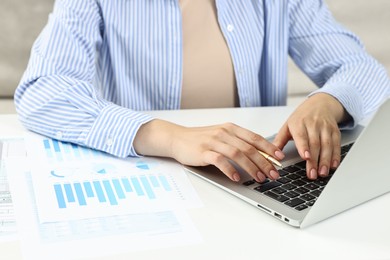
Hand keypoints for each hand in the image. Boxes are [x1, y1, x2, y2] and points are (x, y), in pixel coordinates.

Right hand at [134, 120, 284, 181]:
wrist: (177, 138)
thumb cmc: (200, 139)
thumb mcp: (221, 136)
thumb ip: (237, 142)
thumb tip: (258, 155)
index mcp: (231, 128)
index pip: (255, 137)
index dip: (269, 148)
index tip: (280, 158)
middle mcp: (224, 133)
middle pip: (249, 148)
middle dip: (264, 162)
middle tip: (274, 173)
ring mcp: (213, 141)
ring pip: (238, 154)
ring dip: (251, 167)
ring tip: (260, 178)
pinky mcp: (203, 151)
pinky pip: (220, 160)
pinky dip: (230, 170)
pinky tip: (236, 178)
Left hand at [273, 93, 349, 179]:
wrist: (320, 104)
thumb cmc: (301, 117)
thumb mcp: (287, 126)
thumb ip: (279, 140)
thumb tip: (271, 154)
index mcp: (299, 123)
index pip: (301, 136)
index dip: (304, 147)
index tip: (305, 157)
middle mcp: (313, 125)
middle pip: (315, 144)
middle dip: (314, 161)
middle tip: (312, 174)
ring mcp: (325, 127)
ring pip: (327, 145)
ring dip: (325, 160)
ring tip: (322, 173)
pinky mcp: (335, 131)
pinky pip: (336, 144)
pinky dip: (336, 156)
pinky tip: (333, 165)